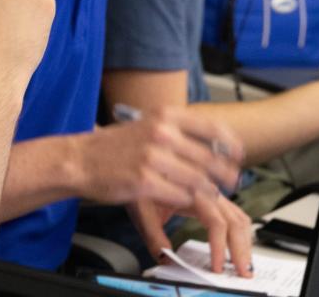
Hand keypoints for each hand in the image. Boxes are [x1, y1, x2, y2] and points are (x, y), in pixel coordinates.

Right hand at [75, 107, 243, 207]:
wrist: (79, 159)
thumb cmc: (114, 145)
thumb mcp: (149, 124)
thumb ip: (178, 130)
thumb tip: (211, 141)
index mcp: (165, 115)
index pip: (212, 127)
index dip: (230, 144)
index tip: (239, 154)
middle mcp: (162, 133)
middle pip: (209, 157)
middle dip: (224, 173)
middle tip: (232, 182)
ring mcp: (153, 158)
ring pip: (197, 179)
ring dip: (208, 191)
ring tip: (211, 195)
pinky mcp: (144, 182)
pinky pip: (179, 196)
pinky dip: (187, 201)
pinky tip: (187, 202)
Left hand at [128, 194, 253, 276]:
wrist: (146, 162)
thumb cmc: (143, 182)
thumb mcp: (143, 209)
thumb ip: (155, 237)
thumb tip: (166, 259)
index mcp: (193, 191)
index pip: (217, 222)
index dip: (219, 247)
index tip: (217, 267)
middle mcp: (208, 191)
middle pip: (235, 221)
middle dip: (241, 249)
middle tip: (242, 272)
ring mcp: (214, 193)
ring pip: (239, 217)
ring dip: (245, 242)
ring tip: (244, 264)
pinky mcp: (215, 197)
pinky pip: (236, 214)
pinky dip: (242, 232)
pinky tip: (241, 245)